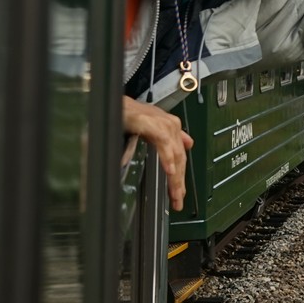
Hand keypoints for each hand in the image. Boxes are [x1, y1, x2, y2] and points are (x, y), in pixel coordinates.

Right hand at [122, 95, 193, 209]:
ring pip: (174, 155)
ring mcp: (164, 124)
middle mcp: (171, 125)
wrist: (116, 102)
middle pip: (180, 158)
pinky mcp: (153, 124)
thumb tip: (187, 144)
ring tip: (175, 193)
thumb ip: (169, 137)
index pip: (180, 157)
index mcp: (172, 128)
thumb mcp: (152, 127)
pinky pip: (164, 144)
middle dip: (179, 182)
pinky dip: (167, 158)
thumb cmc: (130, 113)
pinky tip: (169, 171)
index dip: (180, 177)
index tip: (178, 194)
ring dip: (175, 176)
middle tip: (177, 200)